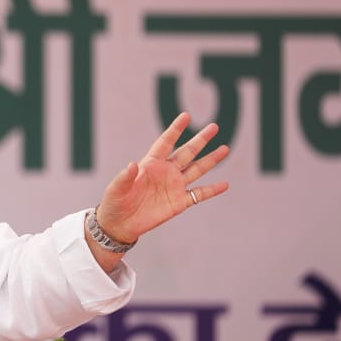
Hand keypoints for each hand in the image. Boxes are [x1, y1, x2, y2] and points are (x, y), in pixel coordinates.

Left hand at [94, 112, 229, 246]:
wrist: (120, 224)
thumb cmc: (115, 202)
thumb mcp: (116, 188)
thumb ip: (125, 176)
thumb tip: (132, 164)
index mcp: (150, 164)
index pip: (165, 142)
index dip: (175, 129)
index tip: (186, 116)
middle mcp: (166, 172)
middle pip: (187, 152)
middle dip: (200, 140)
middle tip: (214, 127)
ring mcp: (174, 186)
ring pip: (197, 170)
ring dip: (211, 160)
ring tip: (225, 148)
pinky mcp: (179, 203)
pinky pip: (199, 194)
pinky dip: (212, 190)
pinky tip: (225, 184)